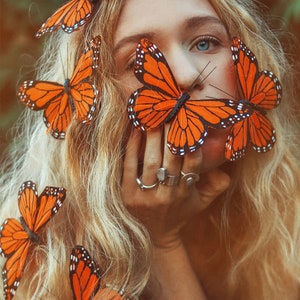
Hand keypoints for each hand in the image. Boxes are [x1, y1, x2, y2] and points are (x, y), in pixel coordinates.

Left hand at [122, 128, 229, 248]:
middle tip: (170, 112)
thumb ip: (216, 185)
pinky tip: (136, 130)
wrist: (157, 233)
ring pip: (150, 162)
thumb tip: (221, 165)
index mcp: (186, 194)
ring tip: (154, 117)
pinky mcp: (128, 195)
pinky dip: (132, 148)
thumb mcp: (202, 202)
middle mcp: (167, 196)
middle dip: (171, 135)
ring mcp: (146, 196)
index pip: (192, 165)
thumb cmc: (181, 212)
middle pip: (170, 160)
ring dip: (153, 138)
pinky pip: (130, 167)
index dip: (191, 144)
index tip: (190, 124)